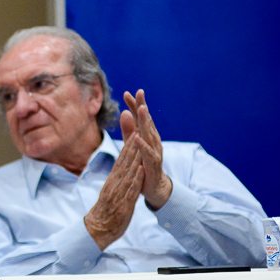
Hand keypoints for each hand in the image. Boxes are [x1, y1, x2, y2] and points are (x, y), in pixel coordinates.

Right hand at [84, 134, 144, 249]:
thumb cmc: (105, 213)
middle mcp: (113, 185)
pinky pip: (131, 190)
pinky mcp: (123, 204)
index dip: (127, 149)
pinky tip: (142, 170)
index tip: (133, 135)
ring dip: (134, 159)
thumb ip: (116, 183)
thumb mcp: (110, 194)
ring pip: (127, 173)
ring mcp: (118, 194)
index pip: (120, 162)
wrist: (97, 230)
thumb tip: (121, 173)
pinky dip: (136, 179)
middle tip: (137, 132)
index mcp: (111, 182)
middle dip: (131, 148)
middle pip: (123, 164)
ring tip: (141, 146)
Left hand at [121, 89, 172, 208]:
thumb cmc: (143, 164)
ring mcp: (155, 151)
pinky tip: (136, 137)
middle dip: (143, 106)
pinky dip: (142, 145)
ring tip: (142, 109)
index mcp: (146, 135)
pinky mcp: (153, 163)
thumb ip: (128, 130)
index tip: (126, 92)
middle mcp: (152, 140)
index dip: (134, 105)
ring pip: (150, 133)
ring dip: (146, 121)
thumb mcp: (133, 145)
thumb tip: (124, 112)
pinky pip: (148, 153)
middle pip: (147, 121)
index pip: (139, 117)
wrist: (154, 187)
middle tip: (139, 92)